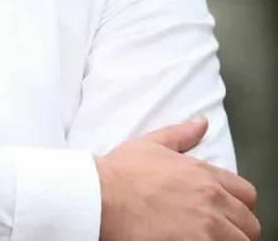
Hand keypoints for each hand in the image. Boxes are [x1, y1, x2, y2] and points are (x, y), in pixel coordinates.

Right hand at [97, 117, 259, 239]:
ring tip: (206, 238)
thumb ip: (181, 134)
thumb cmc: (122, 173)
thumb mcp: (151, 144)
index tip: (226, 212)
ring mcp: (206, 228)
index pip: (246, 194)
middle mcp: (211, 200)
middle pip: (249, 224)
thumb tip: (200, 122)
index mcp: (203, 174)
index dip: (238, 204)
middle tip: (217, 231)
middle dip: (237, 228)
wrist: (103, 196)